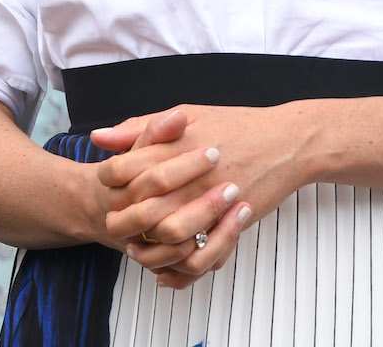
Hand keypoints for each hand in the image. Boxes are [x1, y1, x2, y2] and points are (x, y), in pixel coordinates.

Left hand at [91, 103, 314, 288]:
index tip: (105, 187)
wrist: (284, 143)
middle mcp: (190, 177)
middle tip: (114, 224)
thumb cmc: (235, 125)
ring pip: (168, 235)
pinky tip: (166, 268)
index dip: (107, 183)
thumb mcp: (186, 115)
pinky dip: (179, 268)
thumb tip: (98, 137)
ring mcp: (211, 202)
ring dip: (147, 247)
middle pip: (140, 208)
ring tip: (136, 247)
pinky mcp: (230, 222)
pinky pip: (201, 256)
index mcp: (173, 147)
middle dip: (121, 221)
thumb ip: (140, 127)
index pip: (122, 170)